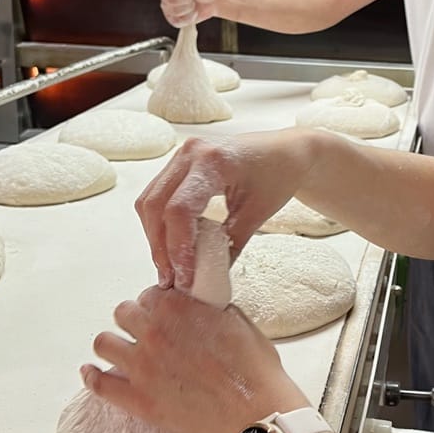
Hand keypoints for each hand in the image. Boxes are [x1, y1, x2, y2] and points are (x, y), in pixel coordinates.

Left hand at [81, 285, 308, 432]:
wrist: (256, 416)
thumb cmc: (255, 371)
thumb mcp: (238, 322)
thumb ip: (208, 308)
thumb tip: (197, 306)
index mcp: (177, 308)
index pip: (149, 294)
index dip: (157, 304)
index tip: (162, 314)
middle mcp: (153, 332)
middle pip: (124, 313)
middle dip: (135, 320)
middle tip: (147, 333)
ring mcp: (141, 367)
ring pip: (103, 343)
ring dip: (113, 343)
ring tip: (123, 352)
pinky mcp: (137, 400)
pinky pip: (99, 383)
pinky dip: (92, 375)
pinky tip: (91, 371)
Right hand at [136, 130, 315, 289]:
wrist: (284, 152)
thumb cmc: (276, 177)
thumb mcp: (257, 214)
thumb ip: (231, 246)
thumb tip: (207, 280)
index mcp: (212, 161)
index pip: (179, 209)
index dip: (177, 248)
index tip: (185, 277)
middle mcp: (190, 153)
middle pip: (155, 205)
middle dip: (159, 247)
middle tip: (170, 279)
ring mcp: (181, 155)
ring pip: (149, 201)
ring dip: (155, 237)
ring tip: (170, 268)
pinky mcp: (178, 164)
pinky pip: (156, 195)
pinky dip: (159, 223)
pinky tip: (172, 245)